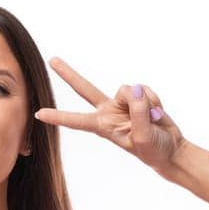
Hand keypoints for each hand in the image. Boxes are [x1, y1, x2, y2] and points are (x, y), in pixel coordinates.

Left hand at [33, 56, 187, 176]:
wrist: (170, 148)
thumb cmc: (154, 150)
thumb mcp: (144, 137)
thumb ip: (138, 113)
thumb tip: (135, 88)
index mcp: (103, 127)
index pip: (77, 120)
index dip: (59, 117)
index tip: (38, 114)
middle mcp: (108, 112)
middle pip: (84, 89)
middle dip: (69, 74)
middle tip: (52, 60)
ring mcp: (122, 103)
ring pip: (127, 89)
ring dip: (144, 103)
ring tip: (152, 120)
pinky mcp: (136, 97)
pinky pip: (144, 88)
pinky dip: (154, 99)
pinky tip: (157, 113)